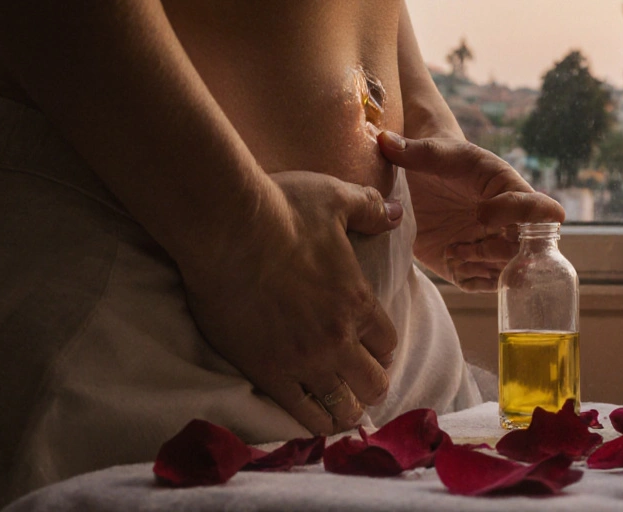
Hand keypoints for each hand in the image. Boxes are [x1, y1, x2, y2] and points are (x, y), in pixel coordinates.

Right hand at [178, 171, 402, 433]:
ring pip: (342, 405)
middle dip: (370, 383)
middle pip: (373, 382)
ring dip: (345, 408)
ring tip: (340, 410)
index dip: (381, 348)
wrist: (227, 229)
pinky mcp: (268, 372)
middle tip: (357, 382)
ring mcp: (304, 359)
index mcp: (359, 301)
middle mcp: (339, 337)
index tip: (371, 349)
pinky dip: (313, 421)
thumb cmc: (283, 209)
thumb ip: (368, 209)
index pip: (388, 343)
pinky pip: (300, 413)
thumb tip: (394, 211)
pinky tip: (314, 422)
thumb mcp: (335, 199)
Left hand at [377, 131, 565, 291]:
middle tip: (463, 243)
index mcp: (507, 187)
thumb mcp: (429, 153)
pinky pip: (486, 284)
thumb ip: (412, 150)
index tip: (484, 213)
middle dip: (496, 249)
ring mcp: (493, 243)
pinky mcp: (474, 263)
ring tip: (453, 251)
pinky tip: (450, 261)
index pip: (534, 205)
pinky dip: (472, 279)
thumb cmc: (435, 160)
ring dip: (483, 266)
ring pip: (510, 269)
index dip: (520, 214)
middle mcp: (509, 220)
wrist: (423, 181)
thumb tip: (385, 141)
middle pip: (526, 246)